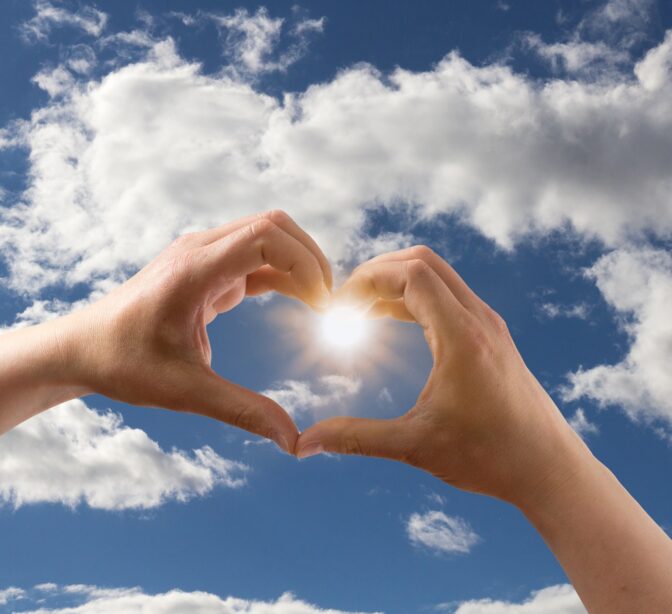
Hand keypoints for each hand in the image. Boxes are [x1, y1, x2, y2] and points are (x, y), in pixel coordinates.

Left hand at [60, 210, 331, 452]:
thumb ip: (242, 410)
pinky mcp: (205, 268)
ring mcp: (202, 255)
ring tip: (320, 304)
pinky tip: (298, 300)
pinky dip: (283, 273)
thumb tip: (292, 439)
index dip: (305, 264)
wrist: (81, 348)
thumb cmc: (122, 364)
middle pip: (275, 225)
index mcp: (193, 269)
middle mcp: (200, 250)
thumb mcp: (184, 391)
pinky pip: (255, 257)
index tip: (321, 305)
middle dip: (311, 259)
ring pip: (268, 235)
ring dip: (299, 263)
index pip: (266, 236)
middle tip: (328, 303)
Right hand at [296, 245, 584, 505]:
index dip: (366, 280)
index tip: (338, 306)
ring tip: (361, 309)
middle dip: (377, 272)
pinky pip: (448, 296)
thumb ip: (356, 438)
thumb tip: (305, 443)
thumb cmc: (491, 457)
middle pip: (423, 262)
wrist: (550, 469)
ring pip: (437, 276)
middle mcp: (479, 319)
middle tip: (344, 302)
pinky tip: (393, 320)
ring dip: (396, 282)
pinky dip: (415, 297)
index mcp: (462, 336)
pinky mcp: (492, 335)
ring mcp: (489, 324)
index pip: (410, 274)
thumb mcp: (416, 446)